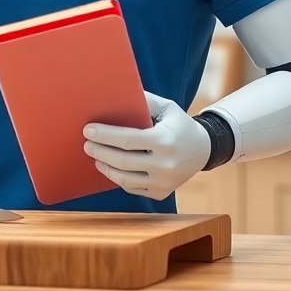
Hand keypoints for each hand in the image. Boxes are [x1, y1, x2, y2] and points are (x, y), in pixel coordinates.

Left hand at [83, 92, 210, 200]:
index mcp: (165, 140)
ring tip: (95, 157)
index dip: (105, 135)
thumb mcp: (167, 108)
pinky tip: (111, 168)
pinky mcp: (162, 193)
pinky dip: (119, 178)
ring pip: (125, 179)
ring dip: (105, 168)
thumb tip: (116, 96)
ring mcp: (163, 182)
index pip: (127, 139)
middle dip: (100, 152)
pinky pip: (133, 188)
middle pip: (122, 161)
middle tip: (87, 144)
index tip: (88, 130)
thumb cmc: (180, 125)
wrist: (204, 150)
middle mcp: (165, 164)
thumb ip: (144, 102)